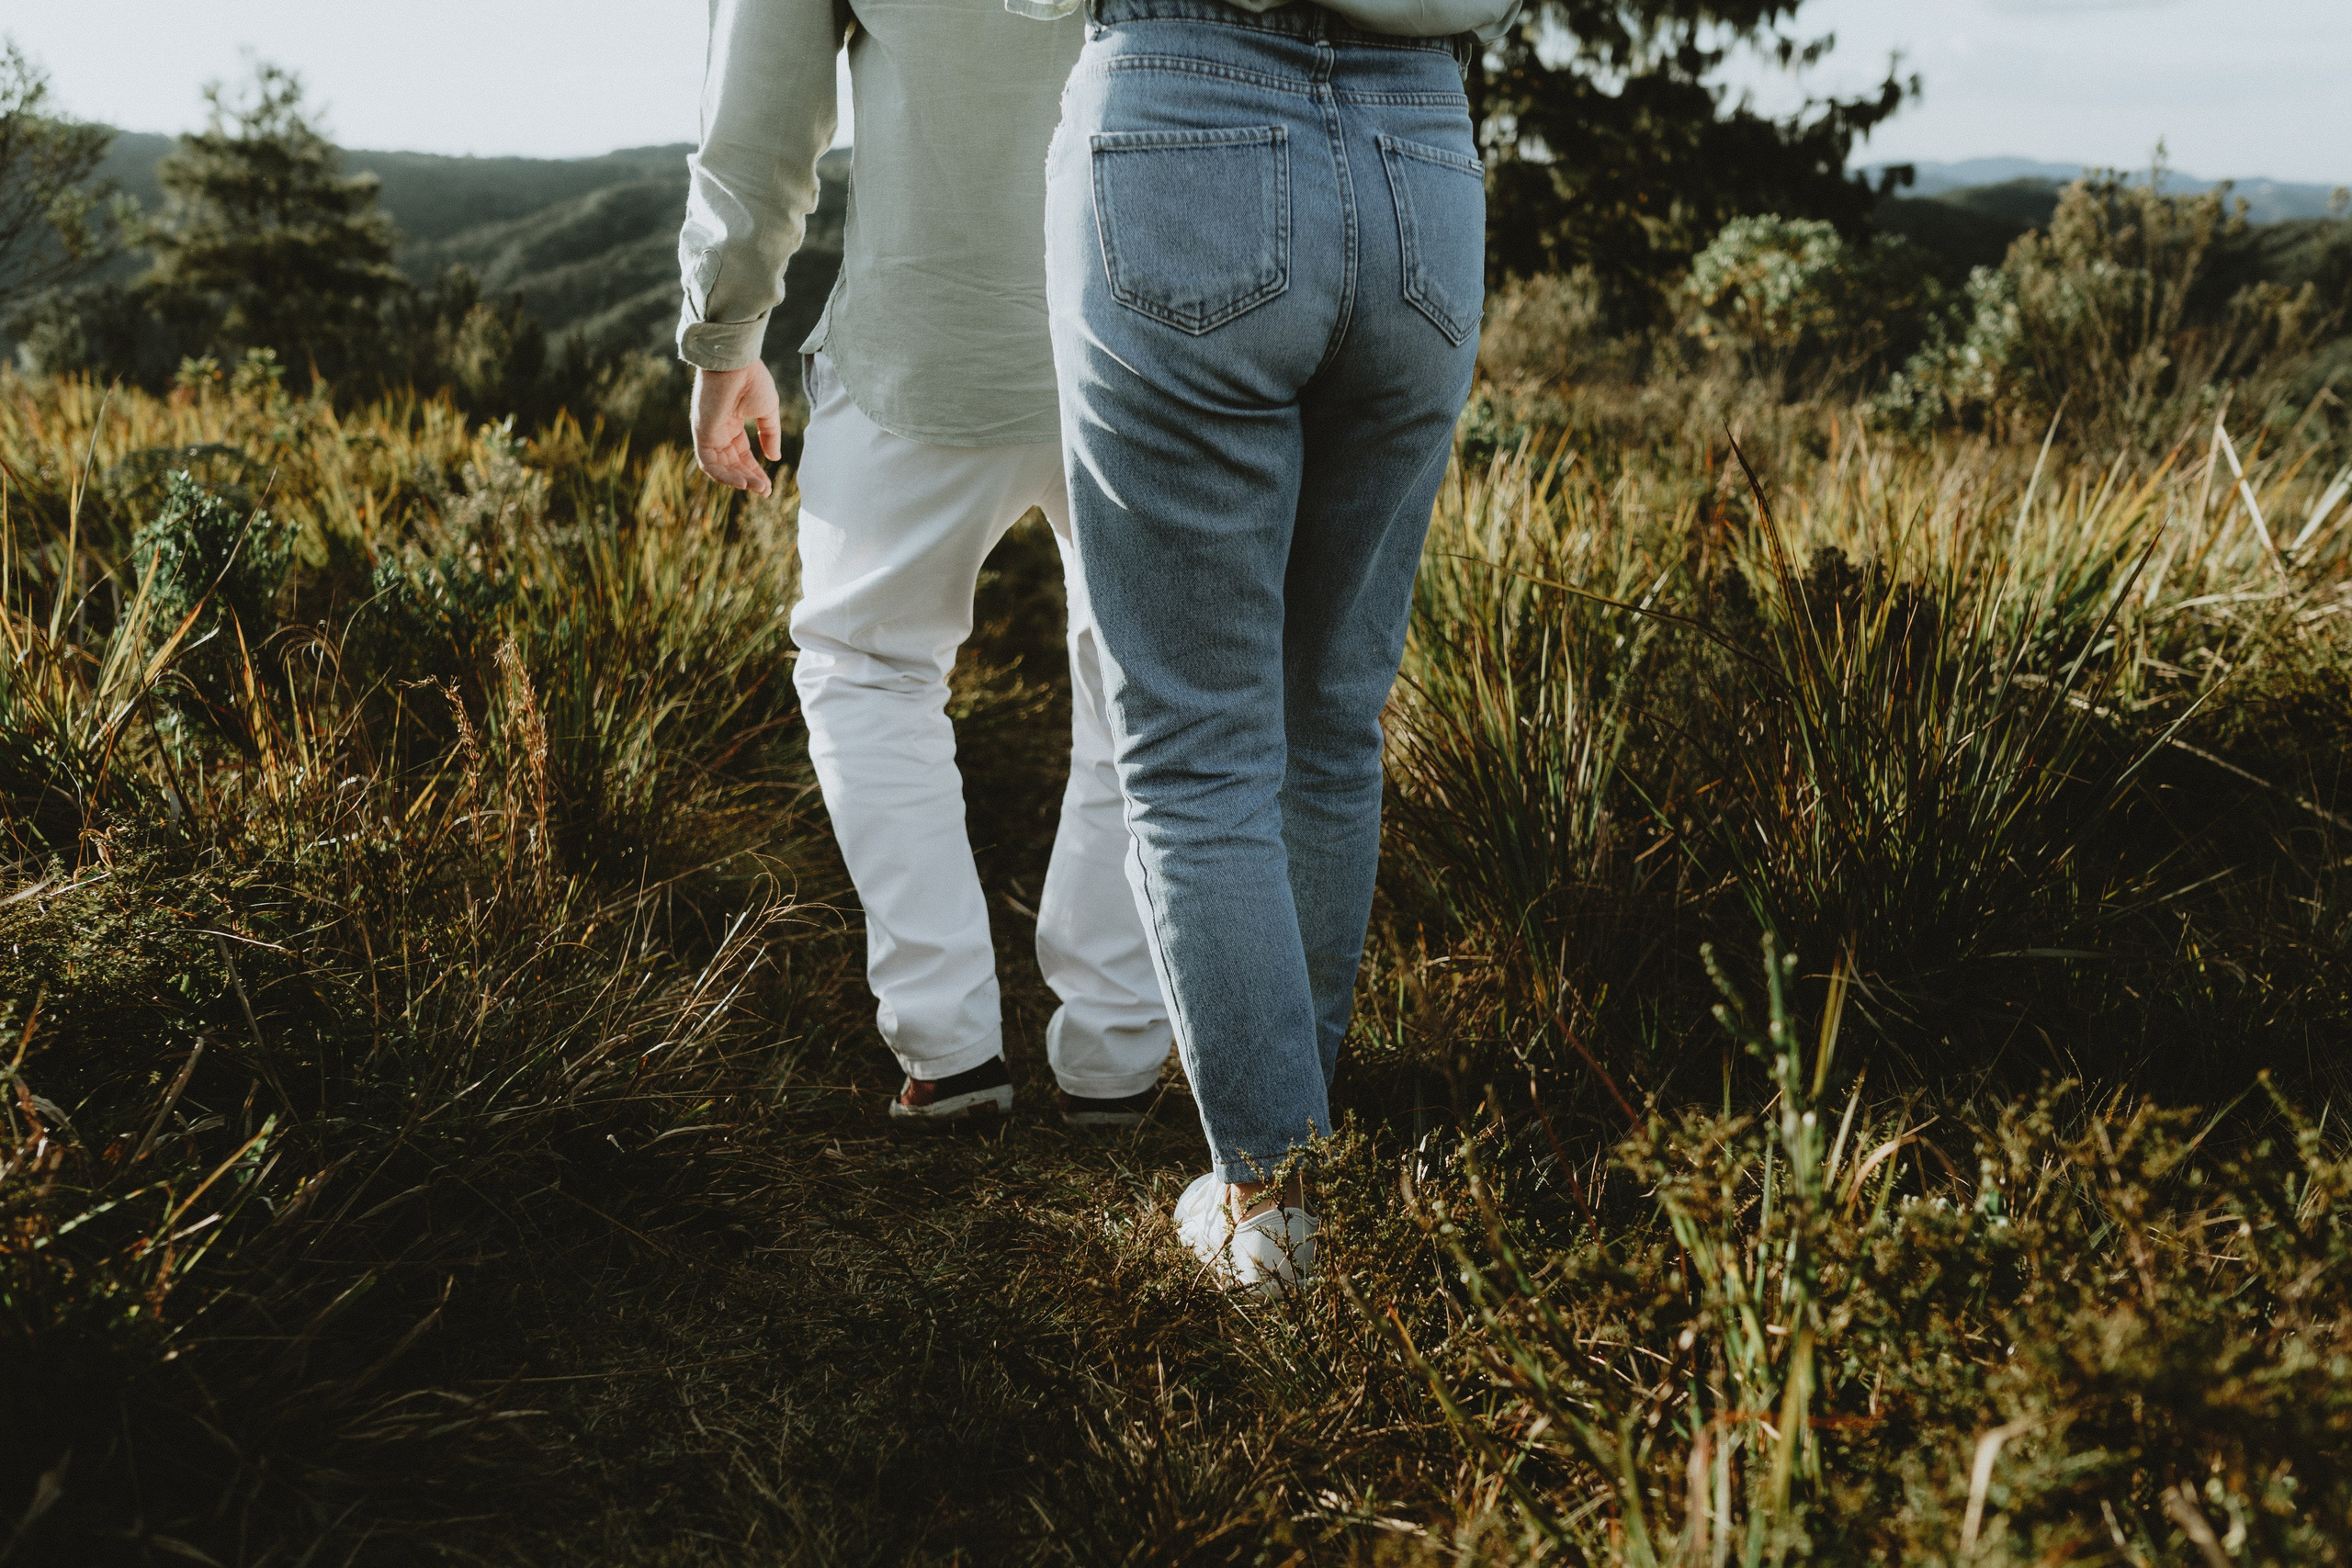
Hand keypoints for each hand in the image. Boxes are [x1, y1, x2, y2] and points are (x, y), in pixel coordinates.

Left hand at [691, 362, 783, 495]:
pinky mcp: (701, 433)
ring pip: (720, 467)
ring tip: (758, 489)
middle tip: (765, 492)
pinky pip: (709, 462)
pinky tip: (742, 482)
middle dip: (748, 479)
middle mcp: (717, 430)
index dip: (754, 470)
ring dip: (739, 480)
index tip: (768, 485)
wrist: (737, 362)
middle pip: (731, 463)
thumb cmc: (752, 380)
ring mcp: (708, 432)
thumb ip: (770, 435)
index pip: (741, 454)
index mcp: (731, 423)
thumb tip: (774, 458)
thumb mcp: (768, 411)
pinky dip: (724, 475)